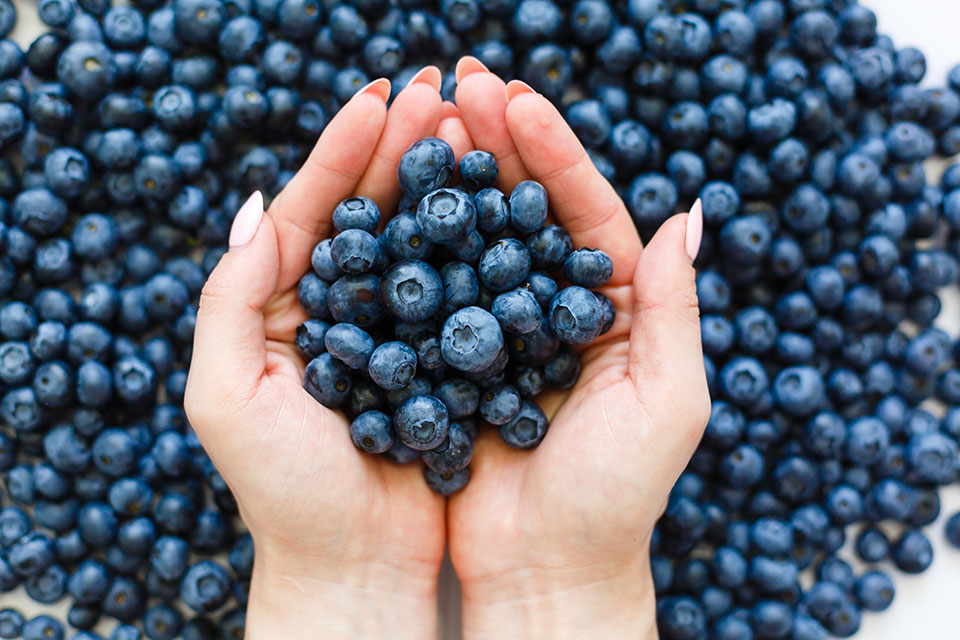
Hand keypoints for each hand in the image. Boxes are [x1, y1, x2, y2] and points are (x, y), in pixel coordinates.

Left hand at [185, 68, 449, 639]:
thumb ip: (229, 298)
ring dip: (442, 183)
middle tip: (439, 90)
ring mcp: (395, 333)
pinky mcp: (442, 359)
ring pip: (419, 241)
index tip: (380, 100)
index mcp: (281, 309)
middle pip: (369, 213)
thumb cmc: (285, 493)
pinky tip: (502, 205)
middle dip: (400, 150)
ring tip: (472, 126)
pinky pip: (460, 289)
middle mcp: (338, 311)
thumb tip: (256, 206)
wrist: (356, 566)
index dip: (341, 154)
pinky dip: (478, 245)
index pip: (311, 212)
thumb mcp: (226, 395)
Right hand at [443, 59, 711, 638]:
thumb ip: (673, 309)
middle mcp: (555, 310)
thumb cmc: (616, 496)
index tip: (517, 101)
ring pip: (474, 240)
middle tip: (464, 83)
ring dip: (452, 180)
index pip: (585, 213)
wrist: (544, 569)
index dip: (553, 155)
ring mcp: (499, 332)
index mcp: (611, 310)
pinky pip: (432, 292)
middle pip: (525, 211)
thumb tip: (686, 216)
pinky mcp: (451, 360)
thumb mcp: (666, 400)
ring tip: (426, 120)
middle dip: (497, 145)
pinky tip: (390, 201)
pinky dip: (415, 246)